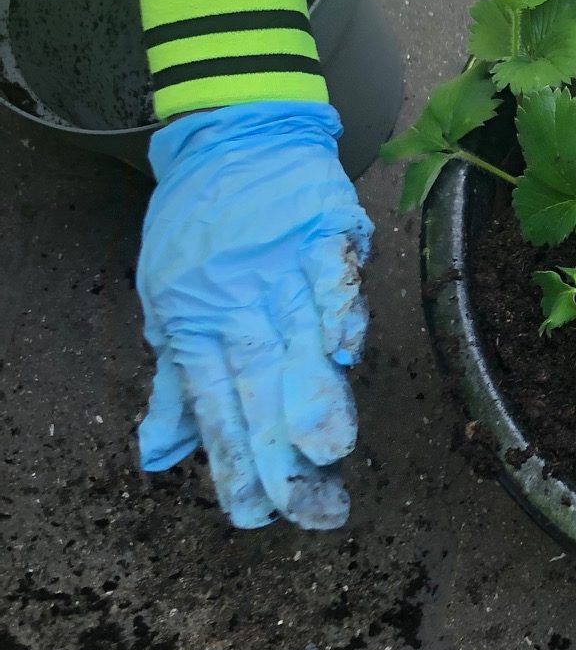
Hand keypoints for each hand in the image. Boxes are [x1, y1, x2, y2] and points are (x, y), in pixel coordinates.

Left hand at [136, 102, 372, 530]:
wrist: (234, 134)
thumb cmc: (200, 226)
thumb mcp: (168, 303)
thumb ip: (175, 382)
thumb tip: (157, 457)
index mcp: (198, 325)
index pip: (216, 405)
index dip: (235, 461)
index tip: (256, 515)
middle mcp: (240, 302)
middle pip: (261, 386)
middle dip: (284, 453)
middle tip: (309, 507)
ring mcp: (281, 265)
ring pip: (298, 338)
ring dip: (312, 395)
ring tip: (328, 450)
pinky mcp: (320, 228)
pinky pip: (330, 272)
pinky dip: (336, 308)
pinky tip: (344, 351)